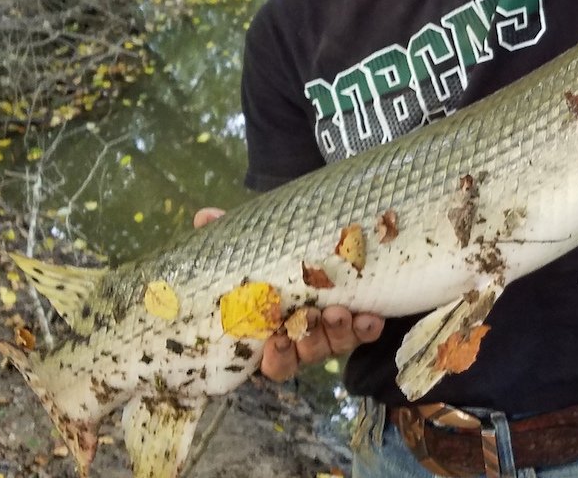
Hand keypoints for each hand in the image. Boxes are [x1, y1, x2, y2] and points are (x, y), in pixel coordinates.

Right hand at [193, 207, 385, 382]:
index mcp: (276, 331)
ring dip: (340, 331)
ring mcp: (334, 330)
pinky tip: (373, 317)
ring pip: (337, 343)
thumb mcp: (255, 246)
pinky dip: (368, 327)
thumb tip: (204, 217)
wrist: (322, 241)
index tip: (276, 339)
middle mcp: (306, 336)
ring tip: (341, 310)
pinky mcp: (360, 319)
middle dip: (312, 338)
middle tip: (312, 315)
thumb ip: (228, 236)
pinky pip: (365, 330)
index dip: (276, 356)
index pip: (274, 360)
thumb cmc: (278, 256)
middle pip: (308, 353)